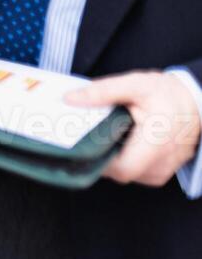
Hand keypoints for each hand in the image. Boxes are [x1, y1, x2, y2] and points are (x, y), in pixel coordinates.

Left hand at [67, 71, 201, 186]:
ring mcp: (163, 171)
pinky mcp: (161, 173)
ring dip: (115, 158)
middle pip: (119, 173)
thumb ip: (101, 92)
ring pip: (126, 174)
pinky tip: (125, 142)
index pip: (120, 170)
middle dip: (103, 156)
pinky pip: (136, 173)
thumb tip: (69, 99)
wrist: (196, 101)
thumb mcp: (134, 84)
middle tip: (96, 135)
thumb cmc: (167, 93)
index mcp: (156, 144)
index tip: (85, 142)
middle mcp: (162, 163)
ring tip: (114, 135)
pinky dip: (126, 159)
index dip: (98, 160)